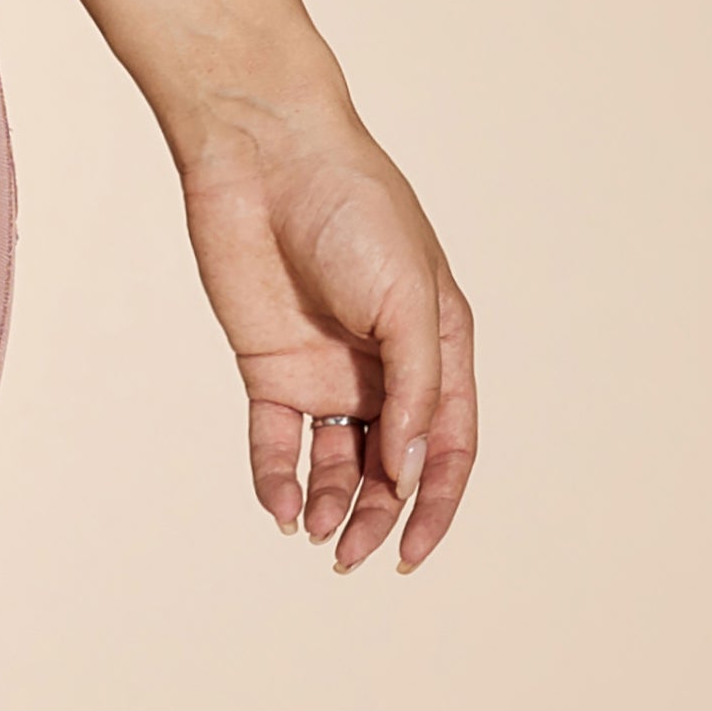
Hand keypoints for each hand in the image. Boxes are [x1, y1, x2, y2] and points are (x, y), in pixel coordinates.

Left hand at [178, 105, 477, 571]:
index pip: (447, 447)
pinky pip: (274, 439)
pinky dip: (276, 477)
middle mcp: (384, 368)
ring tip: (319, 537)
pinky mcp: (267, 365)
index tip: (414, 553)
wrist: (264, 153)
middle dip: (379, 517)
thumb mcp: (408, 298)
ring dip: (332, 505)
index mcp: (437, 349)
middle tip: (355, 557)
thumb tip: (409, 471)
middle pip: (390, 467)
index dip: (438, 505)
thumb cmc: (354, 209)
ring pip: (335, 463)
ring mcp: (325, 369)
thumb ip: (415, 387)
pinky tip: (280, 506)